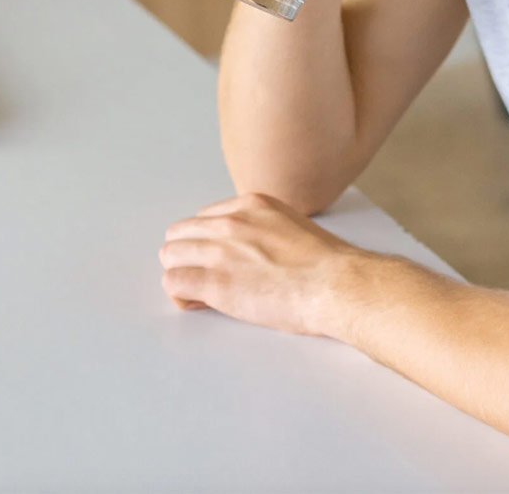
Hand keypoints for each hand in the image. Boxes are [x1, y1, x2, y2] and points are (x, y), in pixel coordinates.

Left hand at [159, 192, 376, 337]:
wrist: (338, 284)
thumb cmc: (327, 265)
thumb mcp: (293, 226)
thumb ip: (265, 230)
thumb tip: (255, 250)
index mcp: (250, 205)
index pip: (204, 218)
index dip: (206, 243)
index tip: (217, 261)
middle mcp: (230, 222)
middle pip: (180, 233)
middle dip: (187, 256)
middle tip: (202, 277)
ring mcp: (220, 251)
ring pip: (170, 255)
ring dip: (181, 274)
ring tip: (200, 293)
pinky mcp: (216, 283)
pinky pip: (173, 282)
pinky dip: (180, 295)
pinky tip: (198, 303)